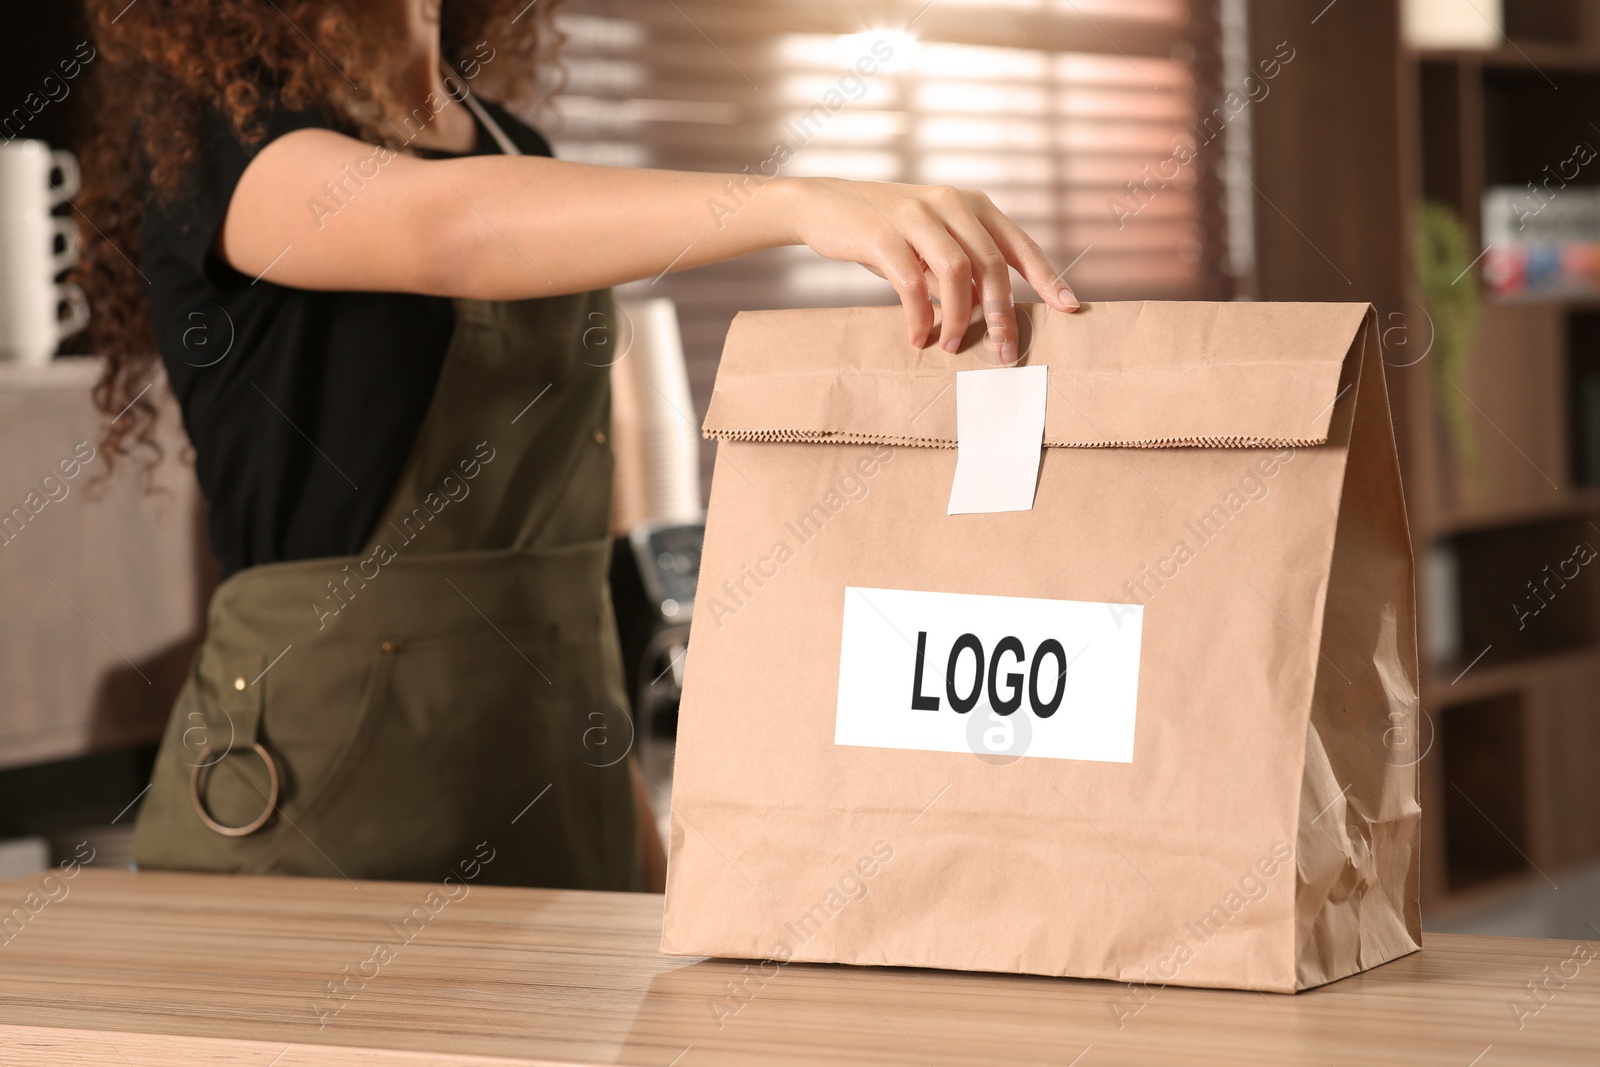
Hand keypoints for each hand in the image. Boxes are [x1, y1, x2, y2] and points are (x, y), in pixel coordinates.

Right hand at [779, 177, 1079, 363]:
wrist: (823, 205)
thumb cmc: (884, 231)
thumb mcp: (931, 243)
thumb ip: (963, 268)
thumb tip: (995, 310)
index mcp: (970, 205)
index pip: (1018, 244)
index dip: (1046, 277)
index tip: (1070, 308)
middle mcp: (949, 204)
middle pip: (992, 264)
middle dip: (1002, 314)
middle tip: (1005, 353)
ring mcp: (916, 215)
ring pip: (957, 273)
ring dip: (959, 318)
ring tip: (950, 347)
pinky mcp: (882, 233)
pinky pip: (912, 282)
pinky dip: (920, 316)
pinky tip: (918, 337)